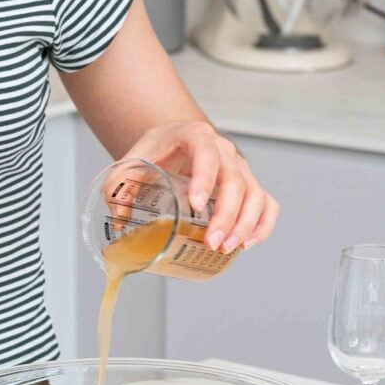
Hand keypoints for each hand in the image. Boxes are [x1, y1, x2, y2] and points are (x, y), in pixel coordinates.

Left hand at [122, 120, 279, 252]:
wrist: (171, 142)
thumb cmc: (153, 153)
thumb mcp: (129, 164)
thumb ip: (118, 187)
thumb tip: (120, 219)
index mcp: (195, 136)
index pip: (206, 154)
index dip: (204, 178)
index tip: (195, 205)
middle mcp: (223, 149)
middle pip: (235, 180)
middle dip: (226, 215)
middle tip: (212, 243)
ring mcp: (239, 167)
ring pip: (255, 194)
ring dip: (245, 224)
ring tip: (227, 248)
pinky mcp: (248, 185)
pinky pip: (267, 203)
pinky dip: (263, 224)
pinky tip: (248, 244)